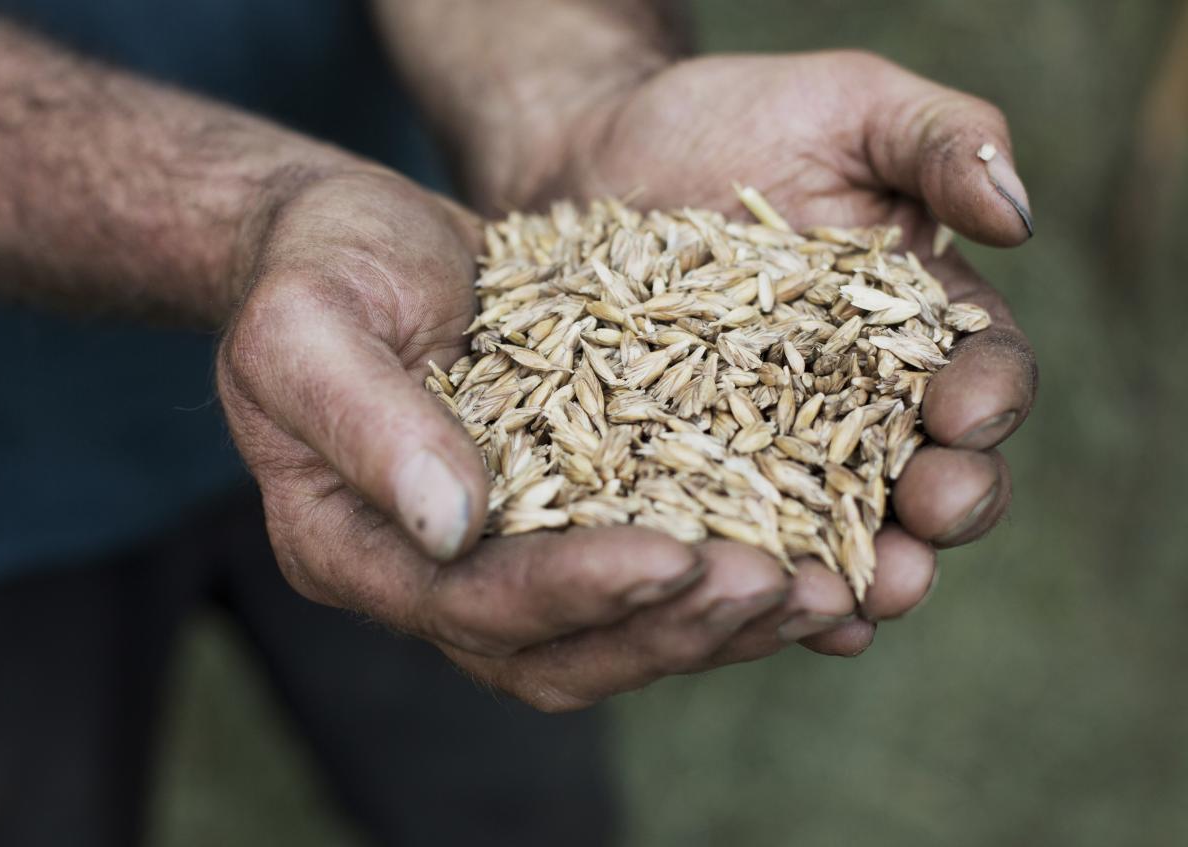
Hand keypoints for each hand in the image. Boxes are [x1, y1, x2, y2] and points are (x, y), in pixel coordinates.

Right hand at [218, 169, 862, 711]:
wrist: (355, 239)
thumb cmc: (318, 267)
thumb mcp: (308, 323)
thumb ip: (364, 421)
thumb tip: (449, 524)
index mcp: (354, 549)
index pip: (473, 605)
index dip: (575, 592)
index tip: (675, 556)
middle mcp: (431, 576)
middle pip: (559, 653)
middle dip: (671, 626)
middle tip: (779, 587)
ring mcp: (501, 556)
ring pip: (617, 634)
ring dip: (719, 622)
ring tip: (824, 589)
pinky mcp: (562, 518)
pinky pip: (648, 574)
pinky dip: (727, 574)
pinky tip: (813, 552)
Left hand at [529, 50, 1037, 652]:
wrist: (602, 150)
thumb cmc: (734, 119)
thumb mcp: (851, 104)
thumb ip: (941, 142)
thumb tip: (1019, 215)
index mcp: (917, 325)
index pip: (981, 374)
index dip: (987, 400)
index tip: (967, 412)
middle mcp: (860, 401)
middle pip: (927, 473)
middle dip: (942, 505)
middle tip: (931, 516)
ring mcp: (778, 447)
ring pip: (840, 529)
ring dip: (861, 571)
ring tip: (862, 599)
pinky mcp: (696, 471)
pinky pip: (738, 537)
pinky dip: (759, 578)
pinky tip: (762, 606)